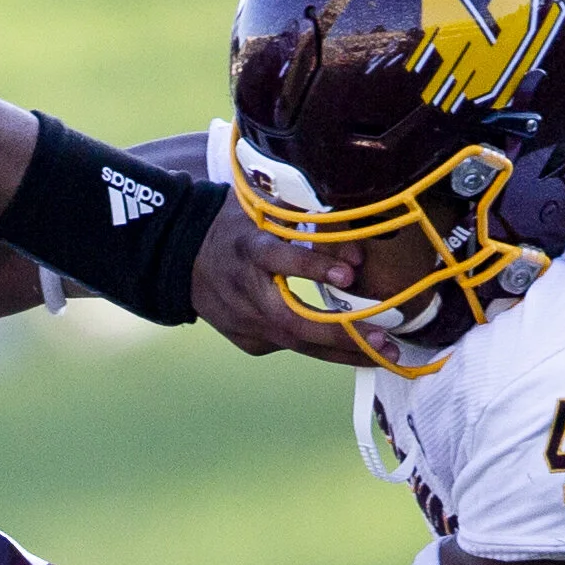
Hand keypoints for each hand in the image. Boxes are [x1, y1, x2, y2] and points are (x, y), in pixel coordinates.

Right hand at [189, 198, 398, 367]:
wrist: (179, 258)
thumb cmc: (232, 228)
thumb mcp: (261, 211)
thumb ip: (303, 219)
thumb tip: (355, 245)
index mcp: (248, 250)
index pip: (280, 261)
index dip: (314, 268)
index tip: (350, 275)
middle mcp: (244, 292)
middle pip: (294, 322)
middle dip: (343, 335)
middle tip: (384, 340)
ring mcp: (244, 323)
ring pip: (299, 343)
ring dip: (344, 351)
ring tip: (384, 354)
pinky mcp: (249, 341)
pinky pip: (291, 344)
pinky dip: (322, 345)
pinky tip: (353, 348)